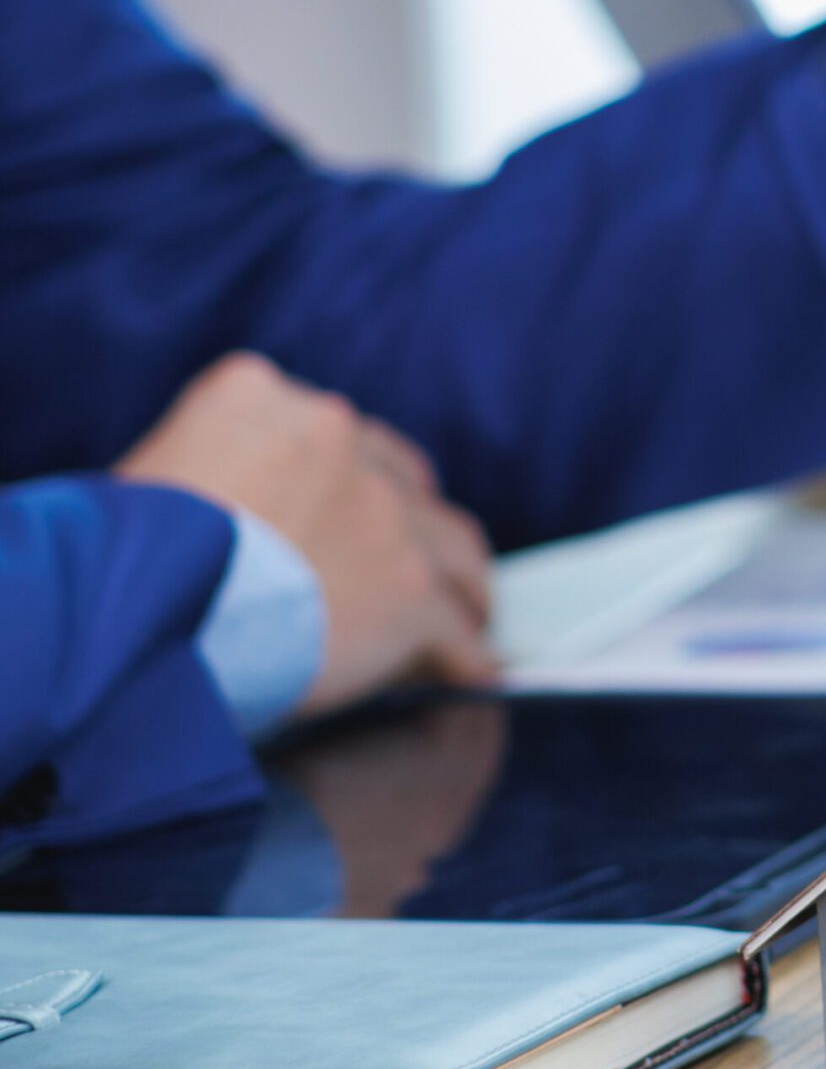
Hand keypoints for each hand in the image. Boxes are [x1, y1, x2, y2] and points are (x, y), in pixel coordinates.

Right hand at [116, 353, 498, 717]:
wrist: (134, 609)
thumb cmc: (116, 559)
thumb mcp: (154, 471)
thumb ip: (222, 469)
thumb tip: (255, 520)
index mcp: (262, 397)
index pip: (334, 433)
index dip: (353, 484)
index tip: (358, 518)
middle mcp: (336, 436)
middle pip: (406, 485)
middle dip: (412, 528)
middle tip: (416, 568)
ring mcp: (384, 511)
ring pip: (452, 547)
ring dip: (459, 584)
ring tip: (467, 615)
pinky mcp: (410, 587)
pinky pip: (455, 630)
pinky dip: (464, 655)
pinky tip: (466, 672)